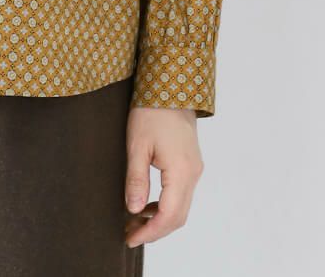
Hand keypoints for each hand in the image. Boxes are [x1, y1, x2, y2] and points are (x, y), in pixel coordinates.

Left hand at [123, 106, 203, 247]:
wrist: (170, 86)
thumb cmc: (151, 111)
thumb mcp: (137, 145)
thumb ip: (136, 179)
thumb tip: (134, 210)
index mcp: (181, 171)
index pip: (169, 216)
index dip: (150, 232)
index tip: (130, 238)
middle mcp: (193, 173)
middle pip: (178, 216)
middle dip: (154, 230)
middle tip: (129, 233)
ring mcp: (195, 168)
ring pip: (181, 207)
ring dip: (160, 219)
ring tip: (134, 220)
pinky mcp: (191, 163)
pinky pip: (181, 194)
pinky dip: (166, 205)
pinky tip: (147, 203)